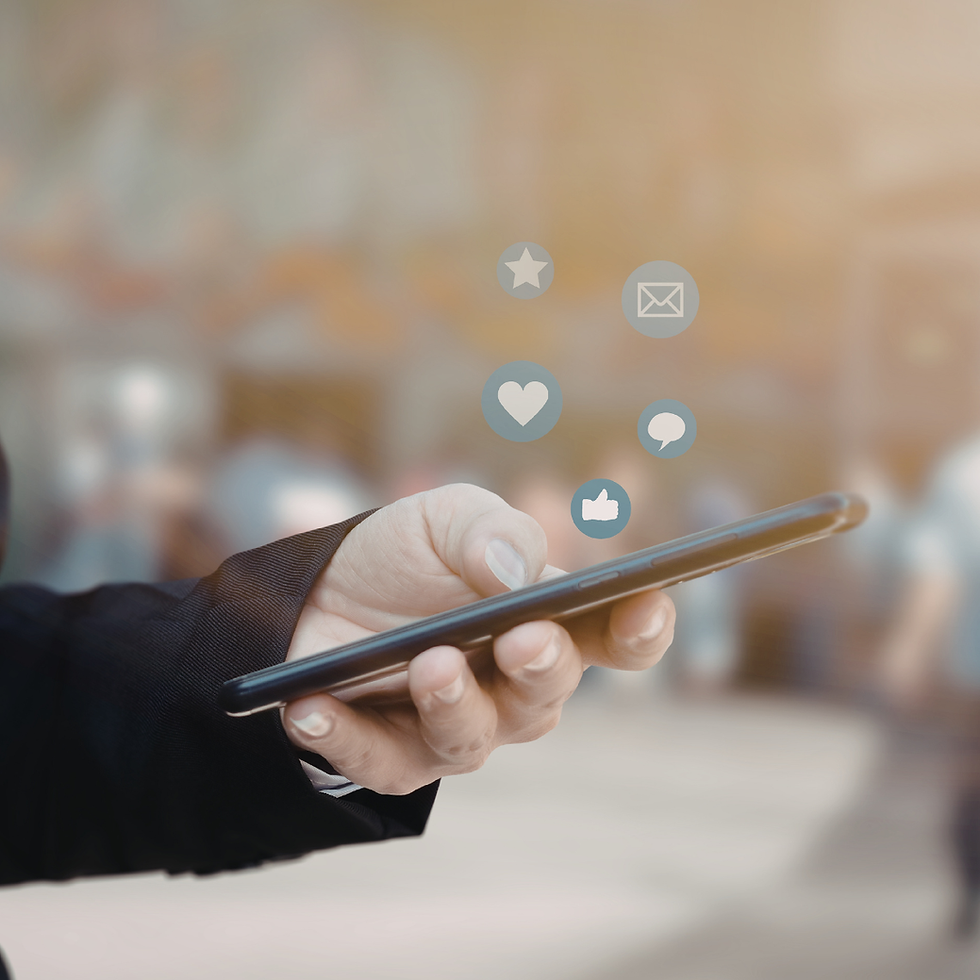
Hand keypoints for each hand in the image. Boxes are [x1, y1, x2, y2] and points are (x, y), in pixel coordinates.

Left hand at [282, 484, 673, 794]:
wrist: (320, 589)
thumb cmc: (406, 555)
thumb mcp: (443, 519)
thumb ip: (489, 532)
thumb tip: (515, 573)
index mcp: (546, 624)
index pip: (613, 638)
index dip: (641, 628)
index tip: (647, 602)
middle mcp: (513, 687)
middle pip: (546, 694)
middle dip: (541, 667)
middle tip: (522, 639)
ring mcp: (455, 726)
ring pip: (470, 737)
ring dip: (451, 704)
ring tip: (427, 665)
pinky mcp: (392, 753)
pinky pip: (379, 760)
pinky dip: (347, 737)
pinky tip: (312, 706)